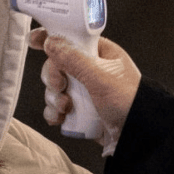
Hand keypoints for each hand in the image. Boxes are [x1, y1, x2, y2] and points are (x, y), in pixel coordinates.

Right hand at [28, 28, 140, 145]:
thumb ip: (74, 60)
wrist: (139, 136)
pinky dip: (55, 111)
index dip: (53, 37)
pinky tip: (60, 117)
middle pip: (58, 64)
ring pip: (55, 87)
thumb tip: (51, 42)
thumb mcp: (100, 78)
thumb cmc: (130, 103)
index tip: (35, 41)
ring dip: (54, 98)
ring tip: (66, 107)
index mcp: (101, 53)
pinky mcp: (80, 109)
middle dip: (53, 77)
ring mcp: (85, 90)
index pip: (73, 38)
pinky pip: (58, 106)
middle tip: (60, 86)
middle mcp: (92, 69)